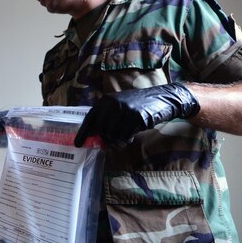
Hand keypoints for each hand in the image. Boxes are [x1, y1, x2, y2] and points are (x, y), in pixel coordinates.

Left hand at [74, 83, 199, 147]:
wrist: (163, 98)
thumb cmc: (140, 105)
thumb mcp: (120, 107)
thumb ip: (107, 118)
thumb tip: (94, 135)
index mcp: (106, 100)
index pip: (90, 118)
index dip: (83, 132)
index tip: (78, 144)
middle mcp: (112, 103)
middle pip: (101, 130)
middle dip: (106, 140)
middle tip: (114, 143)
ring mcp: (124, 109)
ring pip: (112, 135)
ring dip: (118, 141)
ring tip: (126, 137)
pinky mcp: (135, 117)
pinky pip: (125, 136)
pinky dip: (128, 139)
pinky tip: (132, 135)